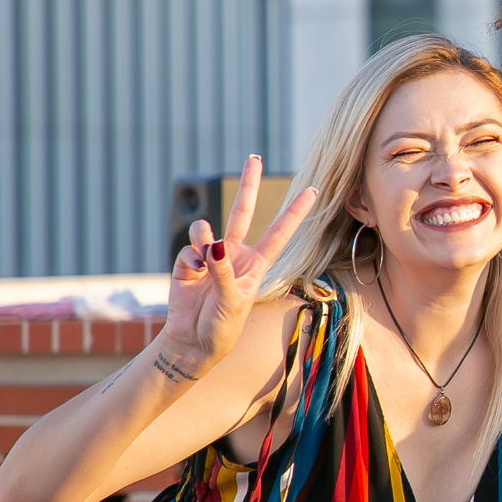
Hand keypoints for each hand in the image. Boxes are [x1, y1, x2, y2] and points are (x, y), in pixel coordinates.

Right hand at [164, 156, 315, 364]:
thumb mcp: (232, 302)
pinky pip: (188, 249)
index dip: (296, 211)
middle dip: (248, 185)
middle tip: (254, 157)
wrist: (194, 343)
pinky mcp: (187, 264)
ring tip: (205, 256)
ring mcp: (210, 257)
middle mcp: (234, 255)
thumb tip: (212, 244)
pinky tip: (192, 274)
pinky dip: (189, 258)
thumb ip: (224, 272)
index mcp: (256, 264)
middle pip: (242, 212)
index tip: (314, 190)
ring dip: (203, 235)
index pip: (280, 232)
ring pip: (206, 228)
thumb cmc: (222, 327)